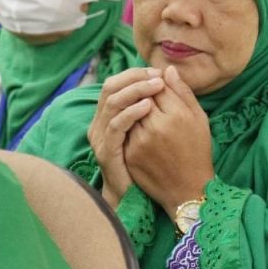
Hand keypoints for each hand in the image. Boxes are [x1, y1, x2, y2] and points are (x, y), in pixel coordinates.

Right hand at [88, 67, 163, 207]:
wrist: (135, 196)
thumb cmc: (148, 163)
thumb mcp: (155, 127)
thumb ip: (158, 101)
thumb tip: (167, 72)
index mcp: (109, 115)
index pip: (116, 83)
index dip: (136, 74)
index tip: (159, 72)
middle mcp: (100, 122)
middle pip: (110, 87)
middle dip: (135, 78)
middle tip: (157, 76)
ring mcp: (101, 137)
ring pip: (112, 102)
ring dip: (135, 90)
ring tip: (157, 86)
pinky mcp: (106, 151)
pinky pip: (116, 125)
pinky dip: (131, 112)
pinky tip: (148, 107)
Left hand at [123, 66, 214, 219]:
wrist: (187, 189)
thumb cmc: (197, 151)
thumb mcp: (199, 119)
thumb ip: (183, 92)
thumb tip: (167, 69)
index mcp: (176, 115)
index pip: (156, 85)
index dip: (156, 83)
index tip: (159, 86)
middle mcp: (156, 126)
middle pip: (139, 97)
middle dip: (142, 94)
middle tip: (149, 98)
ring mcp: (140, 141)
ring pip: (128, 112)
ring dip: (132, 109)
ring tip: (145, 116)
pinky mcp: (129, 154)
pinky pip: (123, 131)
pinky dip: (128, 127)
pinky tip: (139, 131)